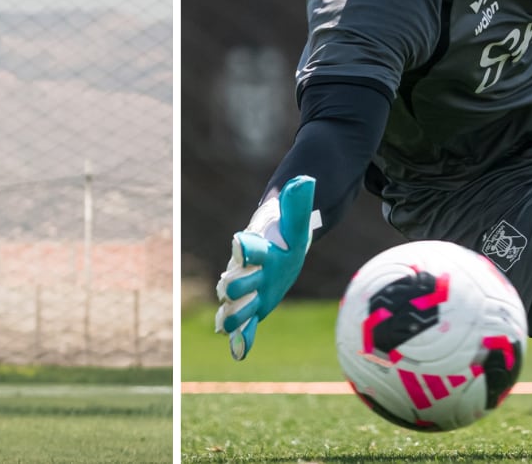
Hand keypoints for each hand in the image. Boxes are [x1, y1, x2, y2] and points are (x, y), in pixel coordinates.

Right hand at [215, 176, 316, 359]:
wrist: (277, 247)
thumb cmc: (285, 232)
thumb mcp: (296, 219)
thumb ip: (298, 202)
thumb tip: (306, 180)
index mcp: (256, 247)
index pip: (249, 246)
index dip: (246, 246)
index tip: (241, 241)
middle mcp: (246, 271)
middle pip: (237, 279)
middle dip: (234, 285)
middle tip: (229, 290)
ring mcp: (249, 291)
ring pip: (236, 304)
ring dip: (232, 314)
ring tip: (226, 326)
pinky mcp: (254, 307)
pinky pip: (246, 324)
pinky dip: (241, 338)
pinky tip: (239, 352)